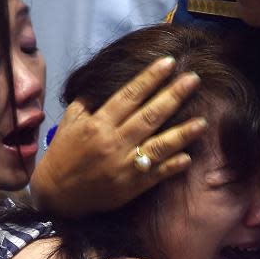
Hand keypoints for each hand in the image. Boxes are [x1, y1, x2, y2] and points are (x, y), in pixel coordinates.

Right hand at [30, 57, 207, 217]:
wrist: (57, 195)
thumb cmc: (63, 155)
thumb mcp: (69, 123)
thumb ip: (88, 102)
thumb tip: (104, 81)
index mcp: (98, 123)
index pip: (129, 95)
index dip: (150, 78)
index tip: (168, 63)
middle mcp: (113, 142)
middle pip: (150, 116)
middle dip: (174, 96)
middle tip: (194, 80)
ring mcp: (124, 165)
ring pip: (159, 146)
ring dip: (183, 133)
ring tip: (202, 122)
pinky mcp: (131, 186)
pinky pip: (157, 174)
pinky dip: (173, 166)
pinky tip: (188, 156)